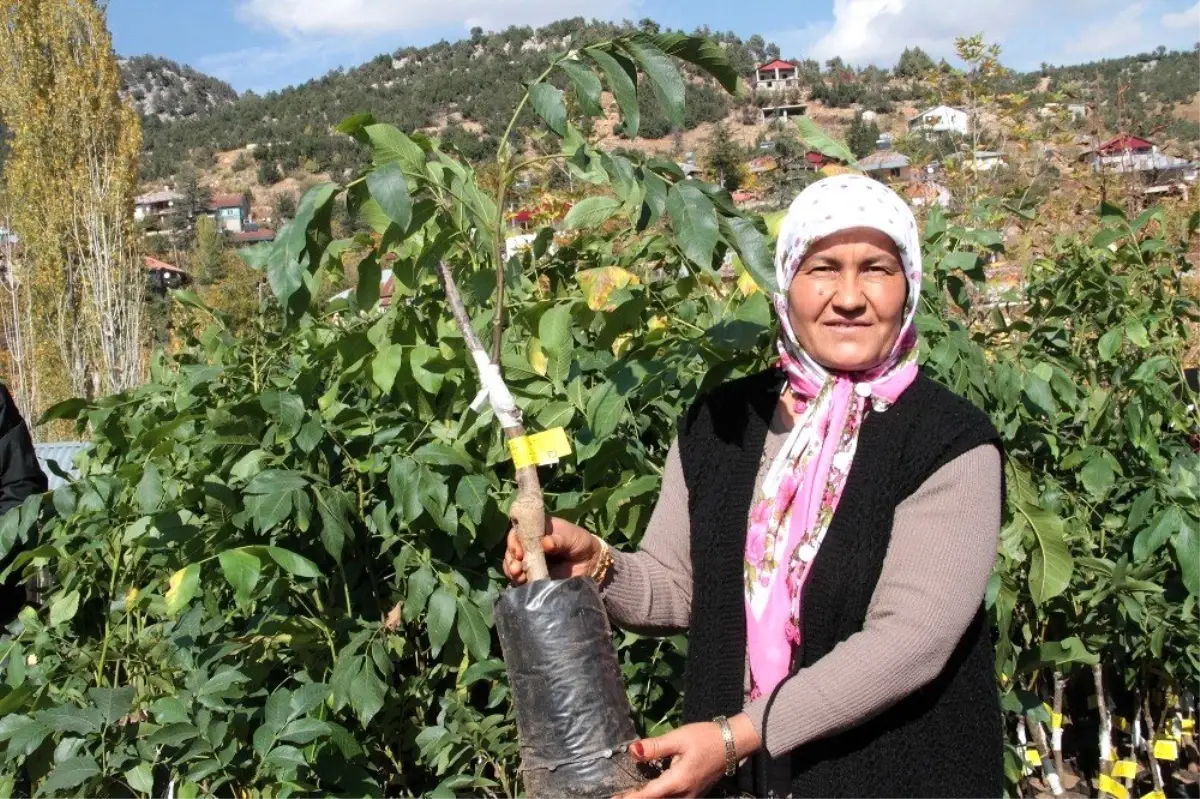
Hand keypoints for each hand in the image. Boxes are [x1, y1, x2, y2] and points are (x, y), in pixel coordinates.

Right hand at [502, 515, 599, 583]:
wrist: (591, 563)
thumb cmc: (581, 543)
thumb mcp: (573, 538)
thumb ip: (560, 540)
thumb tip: (545, 543)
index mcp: (538, 529)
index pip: (519, 531)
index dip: (515, 540)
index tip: (519, 552)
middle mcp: (530, 543)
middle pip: (512, 548)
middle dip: (510, 557)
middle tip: (516, 567)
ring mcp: (530, 559)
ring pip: (512, 562)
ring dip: (512, 569)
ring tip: (518, 575)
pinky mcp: (532, 574)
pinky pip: (519, 576)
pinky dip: (517, 579)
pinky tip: (522, 581)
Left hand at [615, 715, 761, 798]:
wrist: (733, 743)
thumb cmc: (705, 738)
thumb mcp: (678, 738)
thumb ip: (655, 747)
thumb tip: (632, 752)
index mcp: (678, 782)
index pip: (648, 796)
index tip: (613, 798)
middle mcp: (684, 795)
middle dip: (637, 798)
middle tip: (618, 795)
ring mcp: (691, 797)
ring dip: (649, 797)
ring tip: (630, 793)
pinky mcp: (695, 794)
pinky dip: (660, 796)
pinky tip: (650, 790)